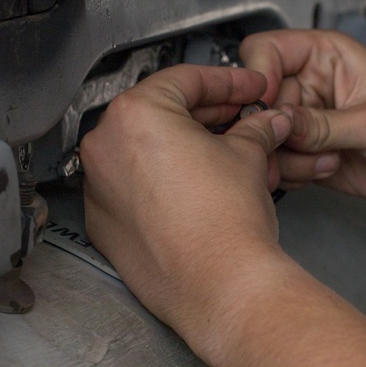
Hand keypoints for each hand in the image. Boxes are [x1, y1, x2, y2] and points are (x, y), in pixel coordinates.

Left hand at [81, 65, 292, 341]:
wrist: (220, 286)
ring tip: (229, 156)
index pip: (186, 81)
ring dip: (188, 148)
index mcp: (136, 116)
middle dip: (209, 115)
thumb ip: (256, 129)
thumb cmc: (225, 225)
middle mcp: (105, 148)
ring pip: (147, 153)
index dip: (229, 82)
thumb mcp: (249, 156)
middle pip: (162, 114)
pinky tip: (202, 190)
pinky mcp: (106, 225)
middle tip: (244, 119)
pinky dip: (167, 183)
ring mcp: (100, 189)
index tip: (249, 89)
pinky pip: (136, 189)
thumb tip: (265, 124)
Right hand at [239, 29, 365, 205]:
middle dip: (278, 130)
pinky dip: (294, 174)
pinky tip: (327, 171)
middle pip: (259, 101)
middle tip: (307, 145)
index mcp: (327, 55)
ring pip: (265, 137)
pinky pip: (279, 163)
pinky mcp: (309, 151)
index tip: (271, 108)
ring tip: (329, 160)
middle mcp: (312, 84)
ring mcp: (309, 120)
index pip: (265, 51)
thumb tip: (280, 123)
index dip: (260, 79)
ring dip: (289, 157)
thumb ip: (323, 124)